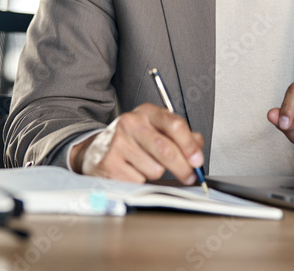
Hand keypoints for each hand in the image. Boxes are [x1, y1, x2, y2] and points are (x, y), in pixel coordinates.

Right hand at [69, 103, 204, 183]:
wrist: (96, 149)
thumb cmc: (132, 139)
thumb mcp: (155, 129)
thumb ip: (179, 135)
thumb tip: (198, 145)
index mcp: (146, 112)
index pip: (174, 125)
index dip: (190, 145)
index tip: (198, 160)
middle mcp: (131, 123)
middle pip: (166, 149)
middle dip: (183, 167)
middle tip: (190, 176)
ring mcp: (118, 143)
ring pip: (154, 169)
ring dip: (156, 173)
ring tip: (146, 165)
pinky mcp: (109, 163)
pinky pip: (139, 180)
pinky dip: (141, 180)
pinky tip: (132, 171)